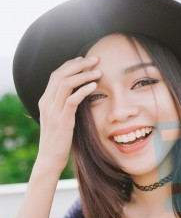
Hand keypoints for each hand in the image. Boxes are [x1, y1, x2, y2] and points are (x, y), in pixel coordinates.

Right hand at [35, 56, 100, 172]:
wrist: (50, 158)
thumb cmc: (58, 139)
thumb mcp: (58, 118)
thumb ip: (64, 105)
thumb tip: (78, 93)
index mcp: (45, 100)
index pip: (56, 75)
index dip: (70, 64)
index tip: (84, 59)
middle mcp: (47, 103)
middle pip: (61, 74)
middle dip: (79, 64)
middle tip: (95, 59)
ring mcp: (53, 111)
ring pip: (66, 84)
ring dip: (84, 75)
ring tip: (98, 71)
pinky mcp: (62, 120)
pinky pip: (72, 100)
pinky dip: (84, 90)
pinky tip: (94, 86)